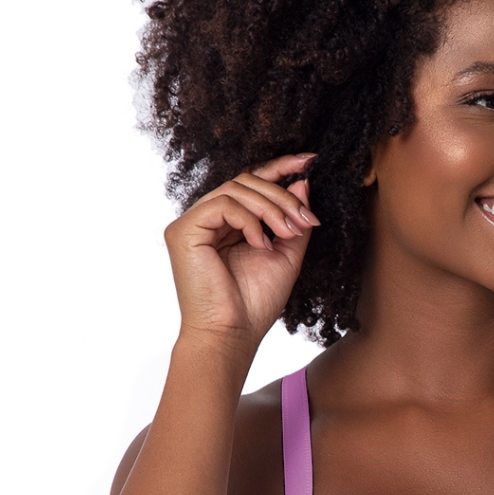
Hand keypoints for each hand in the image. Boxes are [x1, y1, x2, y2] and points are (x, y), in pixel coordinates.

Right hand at [163, 154, 319, 352]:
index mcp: (229, 223)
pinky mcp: (183, 231)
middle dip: (283, 197)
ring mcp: (193, 223)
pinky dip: (249, 220)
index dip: (280, 167)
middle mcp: (208, 219)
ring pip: (237, 188)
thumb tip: (302, 181)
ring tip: (288, 233)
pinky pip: (223, 204)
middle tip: (306, 220)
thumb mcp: (287, 254)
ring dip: (272, 207)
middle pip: (247, 182)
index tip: (309, 160)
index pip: (252, 183)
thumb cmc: (255, 303)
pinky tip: (261, 243)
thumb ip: (292, 219)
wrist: (232, 334)